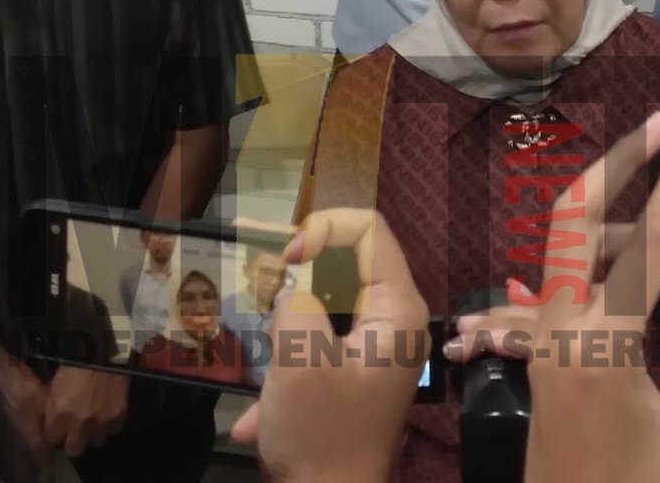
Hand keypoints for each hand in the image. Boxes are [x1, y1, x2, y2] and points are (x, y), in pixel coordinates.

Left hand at [43, 366, 128, 458]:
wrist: (102, 351)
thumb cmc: (74, 364)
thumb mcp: (55, 388)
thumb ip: (54, 411)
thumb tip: (52, 425)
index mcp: (59, 415)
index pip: (53, 440)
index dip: (56, 433)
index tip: (58, 428)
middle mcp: (79, 424)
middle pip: (74, 450)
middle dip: (73, 442)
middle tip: (75, 430)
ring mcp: (101, 422)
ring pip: (95, 442)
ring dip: (93, 434)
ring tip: (93, 422)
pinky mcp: (118, 416)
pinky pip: (113, 430)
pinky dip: (110, 425)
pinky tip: (107, 413)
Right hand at [230, 209, 428, 482]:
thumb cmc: (321, 431)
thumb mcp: (297, 356)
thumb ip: (296, 299)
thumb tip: (296, 290)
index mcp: (397, 308)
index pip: (368, 228)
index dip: (323, 228)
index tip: (288, 261)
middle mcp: (395, 321)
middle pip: (344, 266)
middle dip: (298, 288)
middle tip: (273, 325)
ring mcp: (376, 350)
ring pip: (322, 308)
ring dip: (285, 337)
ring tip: (273, 384)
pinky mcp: (355, 374)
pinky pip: (317, 348)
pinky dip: (286, 374)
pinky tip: (262, 419)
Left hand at [454, 112, 659, 482]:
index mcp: (605, 336)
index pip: (647, 238)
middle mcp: (562, 323)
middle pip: (576, 215)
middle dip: (618, 160)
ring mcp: (543, 337)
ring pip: (564, 246)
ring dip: (609, 214)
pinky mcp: (540, 356)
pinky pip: (555, 287)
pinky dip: (588, 260)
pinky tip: (616, 252)